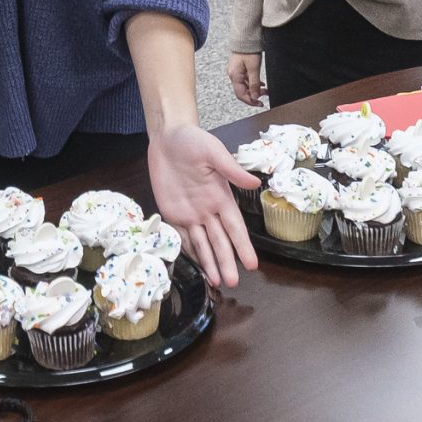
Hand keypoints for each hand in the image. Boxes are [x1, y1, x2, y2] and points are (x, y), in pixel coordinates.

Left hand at [146, 122, 259, 289]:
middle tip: (231, 284)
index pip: (235, 228)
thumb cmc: (194, 141)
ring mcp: (190, 213)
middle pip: (219, 241)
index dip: (243, 246)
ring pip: (201, 244)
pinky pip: (180, 236)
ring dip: (209, 262)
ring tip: (216, 282)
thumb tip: (254, 183)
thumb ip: (232, 170)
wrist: (167, 137)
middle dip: (225, 262)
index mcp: (221, 197)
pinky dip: (188, 252)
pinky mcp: (172, 213)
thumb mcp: (214, 152)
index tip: (252, 264)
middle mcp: (208, 210)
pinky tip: (195, 267)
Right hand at [227, 52, 266, 106]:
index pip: (240, 94)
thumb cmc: (248, 50)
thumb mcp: (254, 68)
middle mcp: (233, 75)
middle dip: (254, 95)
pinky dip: (253, 83)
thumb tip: (255, 97)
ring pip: (245, 86)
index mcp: (234, 76)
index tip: (259, 103)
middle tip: (264, 97)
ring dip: (255, 89)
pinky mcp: (239, 69)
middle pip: (242, 91)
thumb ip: (254, 84)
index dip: (250, 101)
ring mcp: (236, 72)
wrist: (246, 38)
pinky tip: (261, 84)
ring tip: (266, 90)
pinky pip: (245, 80)